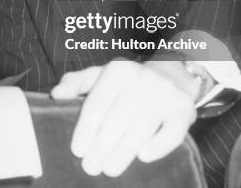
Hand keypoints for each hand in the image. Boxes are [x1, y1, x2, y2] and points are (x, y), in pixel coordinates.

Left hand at [51, 59, 197, 176]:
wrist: (172, 74)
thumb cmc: (126, 82)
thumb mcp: (100, 75)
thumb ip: (76, 83)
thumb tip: (56, 95)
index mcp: (118, 70)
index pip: (98, 102)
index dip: (86, 128)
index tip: (78, 150)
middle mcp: (143, 78)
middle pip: (118, 117)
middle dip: (102, 145)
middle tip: (91, 167)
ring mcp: (165, 93)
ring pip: (142, 127)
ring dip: (124, 151)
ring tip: (109, 169)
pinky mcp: (184, 109)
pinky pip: (172, 131)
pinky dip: (158, 146)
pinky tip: (143, 157)